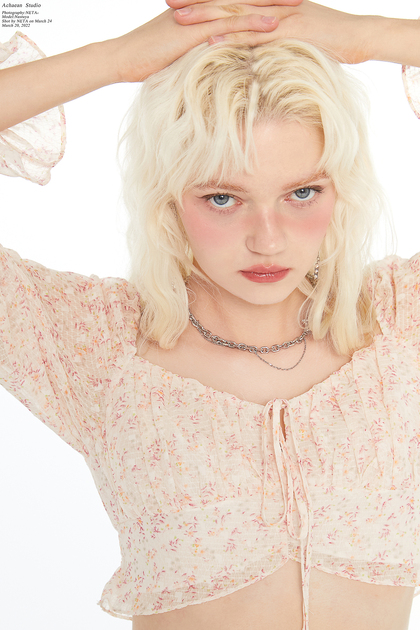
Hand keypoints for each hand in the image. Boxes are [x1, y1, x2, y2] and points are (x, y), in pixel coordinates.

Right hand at [111, 6, 283, 82]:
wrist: (123, 57)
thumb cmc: (148, 56)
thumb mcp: (179, 48)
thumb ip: (199, 45)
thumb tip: (214, 54)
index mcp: (201, 7)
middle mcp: (203, 5)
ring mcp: (200, 16)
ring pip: (242, 5)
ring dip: (271, 3)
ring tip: (298, 3)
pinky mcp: (196, 30)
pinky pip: (229, 24)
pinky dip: (252, 22)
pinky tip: (274, 23)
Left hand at [169, 1, 374, 64]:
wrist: (361, 35)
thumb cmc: (332, 38)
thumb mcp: (298, 35)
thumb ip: (275, 37)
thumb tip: (258, 49)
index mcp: (271, 3)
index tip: (181, 0)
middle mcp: (272, 4)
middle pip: (227, 0)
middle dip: (196, 0)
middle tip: (168, 1)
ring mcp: (279, 15)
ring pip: (235, 13)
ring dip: (206, 15)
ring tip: (178, 18)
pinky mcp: (288, 31)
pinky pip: (255, 35)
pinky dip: (232, 37)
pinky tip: (211, 41)